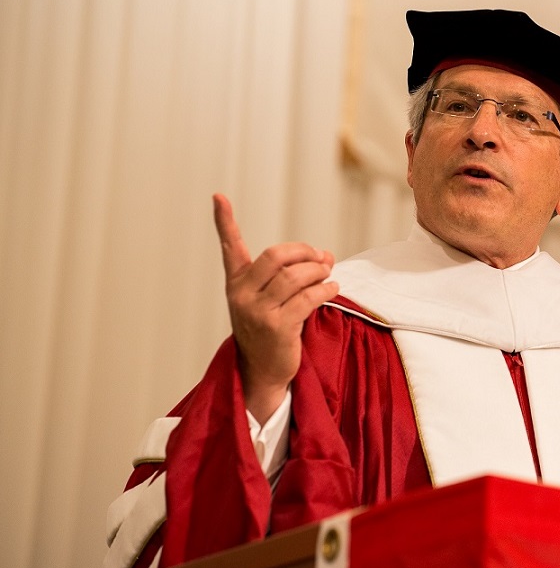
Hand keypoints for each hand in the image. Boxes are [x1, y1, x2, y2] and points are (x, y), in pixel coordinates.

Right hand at [213, 194, 338, 423]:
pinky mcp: (276, 327)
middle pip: (275, 256)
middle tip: (320, 257)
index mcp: (237, 283)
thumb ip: (296, 274)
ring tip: (328, 275)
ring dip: (318, 272)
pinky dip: (325, 290)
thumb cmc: (272, 329)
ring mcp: (257, 311)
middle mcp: (242, 294)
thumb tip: (326, 255)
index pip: (230, 247)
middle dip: (303, 252)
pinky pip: (307, 299)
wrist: (263, 371)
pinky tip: (333, 289)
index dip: (224, 221)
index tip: (218, 196)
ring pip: (294, 276)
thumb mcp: (277, 298)